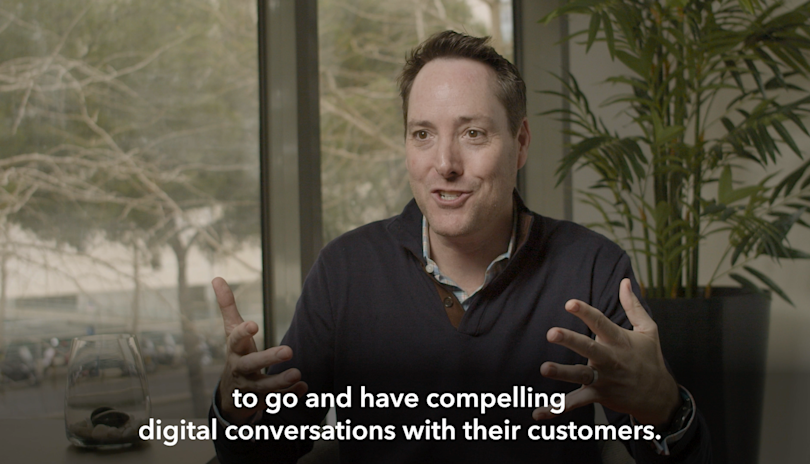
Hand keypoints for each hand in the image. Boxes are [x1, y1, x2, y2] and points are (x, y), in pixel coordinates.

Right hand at [213, 277, 307, 423]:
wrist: (231, 397)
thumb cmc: (236, 356)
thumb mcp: (231, 332)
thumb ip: (228, 307)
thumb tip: (217, 278)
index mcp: (235, 351)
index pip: (235, 340)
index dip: (243, 333)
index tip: (254, 325)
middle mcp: (240, 370)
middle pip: (250, 365)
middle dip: (267, 358)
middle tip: (289, 350)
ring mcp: (250, 388)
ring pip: (264, 387)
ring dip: (280, 382)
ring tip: (298, 374)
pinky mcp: (262, 402)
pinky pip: (276, 401)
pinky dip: (289, 395)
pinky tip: (303, 388)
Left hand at [534, 278, 679, 426]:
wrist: (659, 398)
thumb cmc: (650, 359)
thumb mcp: (648, 331)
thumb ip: (633, 306)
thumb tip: (626, 280)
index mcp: (619, 340)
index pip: (601, 323)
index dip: (586, 313)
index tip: (570, 303)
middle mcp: (611, 360)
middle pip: (589, 349)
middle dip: (571, 340)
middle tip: (551, 333)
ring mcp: (604, 379)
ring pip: (580, 376)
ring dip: (562, 373)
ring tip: (544, 368)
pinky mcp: (598, 395)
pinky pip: (575, 403)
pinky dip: (556, 409)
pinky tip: (538, 413)